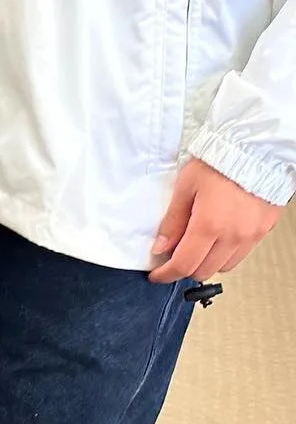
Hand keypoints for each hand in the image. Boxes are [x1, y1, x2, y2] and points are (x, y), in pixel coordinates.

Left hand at [149, 159, 282, 282]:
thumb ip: (173, 222)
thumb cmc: (221, 161)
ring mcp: (252, 234)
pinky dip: (226, 253)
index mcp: (210, 225)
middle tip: (175, 256)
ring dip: (207, 262)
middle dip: (185, 268)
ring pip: (224, 266)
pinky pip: (242, 253)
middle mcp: (233, 234)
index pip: (183, 265)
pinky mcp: (264, 229)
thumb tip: (161, 247)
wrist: (257, 147)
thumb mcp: (185, 187)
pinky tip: (218, 238)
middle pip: (203, 271)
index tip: (157, 275)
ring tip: (198, 246)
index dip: (166, 275)